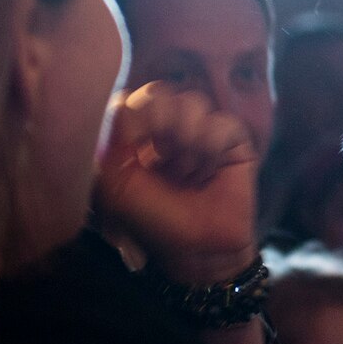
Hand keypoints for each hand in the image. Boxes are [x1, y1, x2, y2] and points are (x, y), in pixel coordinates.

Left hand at [94, 83, 259, 284]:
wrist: (202, 250)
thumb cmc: (158, 223)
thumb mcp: (120, 192)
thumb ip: (109, 151)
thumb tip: (116, 112)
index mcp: (135, 137)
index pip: (128, 101)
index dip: (132, 114)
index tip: (132, 142)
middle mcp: (166, 128)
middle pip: (159, 93)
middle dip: (159, 122)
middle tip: (162, 155)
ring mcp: (200, 130)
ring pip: (192, 102)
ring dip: (186, 142)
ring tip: (186, 173)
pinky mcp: (232, 139)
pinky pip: (221, 123)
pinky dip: (211, 149)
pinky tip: (208, 172)